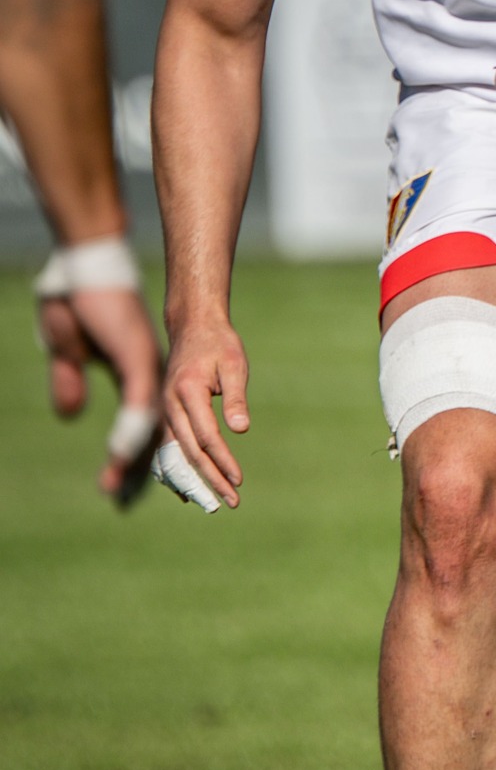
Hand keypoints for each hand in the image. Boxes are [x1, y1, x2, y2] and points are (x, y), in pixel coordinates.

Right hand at [37, 285, 162, 502]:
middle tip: (128, 503)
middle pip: (154, 431)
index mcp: (138, 376)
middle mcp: (149, 376)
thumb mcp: (69, 352)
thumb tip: (71, 415)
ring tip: (137, 492)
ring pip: (153, 422)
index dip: (132, 457)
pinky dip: (134, 431)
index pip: (141, 426)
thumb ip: (71, 383)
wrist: (89, 266)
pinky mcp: (136, 357)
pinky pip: (140, 402)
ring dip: (150, 458)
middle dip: (145, 468)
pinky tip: (126, 456)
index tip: (120, 489)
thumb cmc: (78, 303)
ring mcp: (146, 367)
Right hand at [161, 316, 251, 508]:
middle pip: (189, 451)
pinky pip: (170, 447)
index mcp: (187, 392)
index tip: (238, 481)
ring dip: (193, 480)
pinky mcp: (167, 413)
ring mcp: (165, 411)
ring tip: (211, 503)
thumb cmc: (218, 345)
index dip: (222, 461)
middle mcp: (170, 405)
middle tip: (229, 503)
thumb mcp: (234, 364)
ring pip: (176, 453)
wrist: (192, 327)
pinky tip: (187, 489)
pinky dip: (178, 468)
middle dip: (209, 479)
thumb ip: (235, 397)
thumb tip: (241, 430)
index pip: (206, 436)